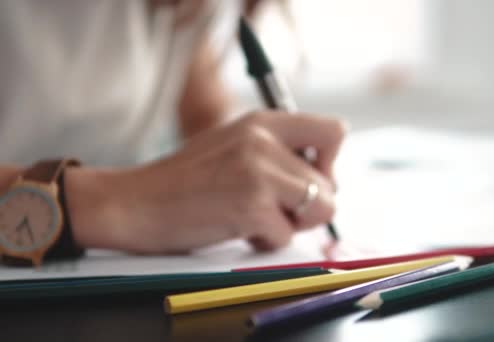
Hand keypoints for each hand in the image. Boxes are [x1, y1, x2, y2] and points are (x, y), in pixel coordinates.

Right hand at [68, 111, 346, 253]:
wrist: (134, 202)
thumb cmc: (185, 181)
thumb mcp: (235, 146)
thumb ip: (278, 152)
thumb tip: (324, 179)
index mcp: (263, 122)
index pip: (334, 131)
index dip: (329, 163)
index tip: (307, 179)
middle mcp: (264, 140)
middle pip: (330, 185)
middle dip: (308, 207)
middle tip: (273, 210)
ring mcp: (258, 172)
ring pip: (320, 209)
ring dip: (292, 224)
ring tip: (256, 218)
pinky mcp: (250, 205)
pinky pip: (286, 236)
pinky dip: (265, 242)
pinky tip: (237, 230)